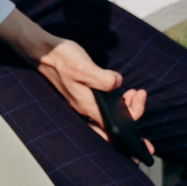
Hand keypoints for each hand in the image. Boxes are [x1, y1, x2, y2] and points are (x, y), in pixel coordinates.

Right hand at [0, 10, 149, 142]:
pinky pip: (104, 107)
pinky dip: (116, 103)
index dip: (132, 133)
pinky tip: (120, 90)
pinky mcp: (84, 96)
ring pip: (110, 117)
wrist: (45, 52)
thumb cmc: (62, 59)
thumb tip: (118, 84)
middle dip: (133, 114)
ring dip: (126, 108)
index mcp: (88, 107)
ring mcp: (84, 103)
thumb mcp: (85, 67)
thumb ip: (104, 79)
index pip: (115, 130)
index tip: (142, 119)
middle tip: (139, 95)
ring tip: (134, 92)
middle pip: (114, 126)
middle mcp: (86, 109)